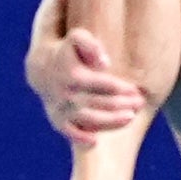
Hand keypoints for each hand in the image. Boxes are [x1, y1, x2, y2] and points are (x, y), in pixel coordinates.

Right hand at [30, 26, 147, 142]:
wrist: (40, 67)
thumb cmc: (66, 50)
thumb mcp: (76, 37)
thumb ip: (89, 44)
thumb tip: (104, 63)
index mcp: (72, 74)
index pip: (102, 84)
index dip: (121, 88)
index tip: (135, 90)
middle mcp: (66, 93)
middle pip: (99, 102)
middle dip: (121, 104)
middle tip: (139, 104)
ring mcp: (61, 108)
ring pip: (88, 119)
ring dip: (110, 121)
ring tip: (130, 118)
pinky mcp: (57, 119)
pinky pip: (68, 132)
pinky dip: (80, 138)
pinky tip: (95, 142)